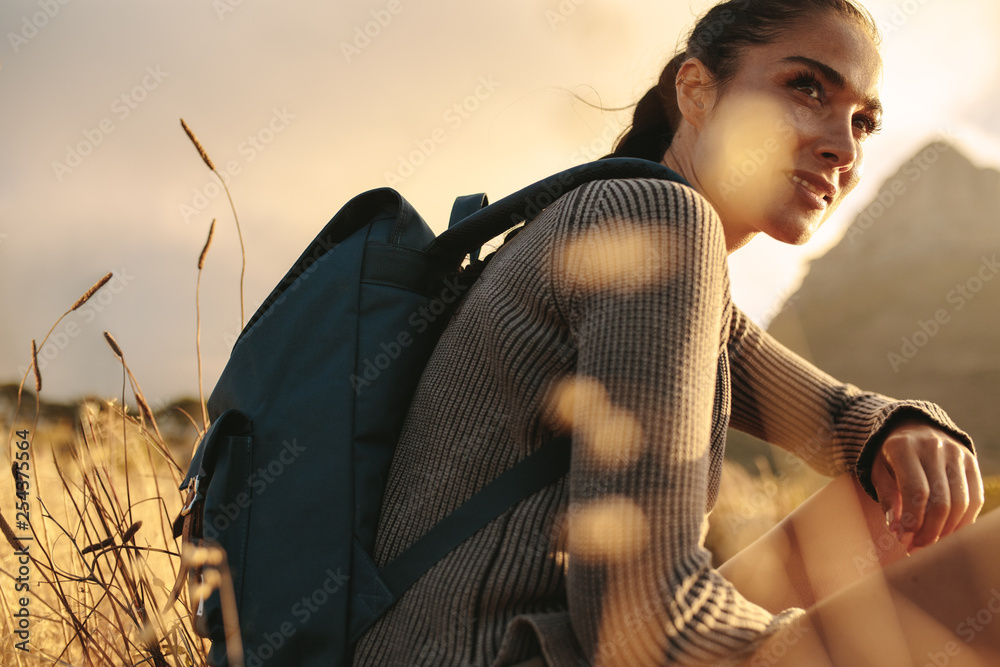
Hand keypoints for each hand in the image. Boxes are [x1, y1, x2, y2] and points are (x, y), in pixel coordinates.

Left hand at [870, 418, 983, 553]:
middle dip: (929, 531)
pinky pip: (975, 498)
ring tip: (930, 544)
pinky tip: (948, 533)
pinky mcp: (971, 461)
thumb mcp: (878, 472)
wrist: (912, 428)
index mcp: (903, 447)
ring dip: (947, 530)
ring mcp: (956, 452)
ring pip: (961, 502)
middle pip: (941, 501)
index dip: (913, 520)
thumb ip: (888, 499)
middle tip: (916, 548)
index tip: (903, 540)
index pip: (916, 491)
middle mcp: (933, 446)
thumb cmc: (890, 457)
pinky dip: (963, 521)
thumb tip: (896, 530)